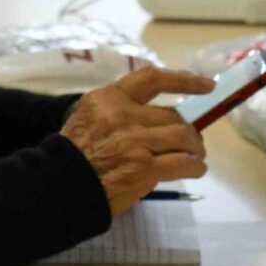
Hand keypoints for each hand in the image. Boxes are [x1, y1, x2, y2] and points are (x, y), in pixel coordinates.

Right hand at [59, 63, 213, 214]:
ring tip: (196, 157)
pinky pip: (183, 163)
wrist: (59, 187)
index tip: (206, 85)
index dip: (183, 80)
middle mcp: (124, 115)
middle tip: (192, 142)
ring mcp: (136, 141)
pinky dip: (195, 167)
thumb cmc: (72, 157)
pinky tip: (196, 170)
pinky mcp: (145, 167)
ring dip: (195, 148)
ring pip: (183, 137)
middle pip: (172, 115)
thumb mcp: (87, 120)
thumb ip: (118, 114)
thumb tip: (157, 124)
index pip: (152, 79)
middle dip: (188, 130)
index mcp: (108, 99)